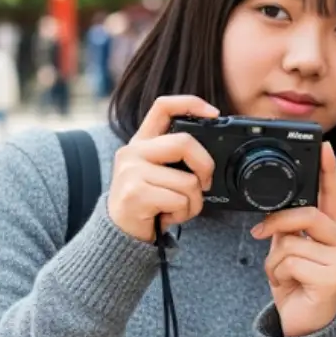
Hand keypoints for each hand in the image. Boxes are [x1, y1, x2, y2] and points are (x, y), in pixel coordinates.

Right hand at [108, 95, 217, 242]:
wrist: (121, 233)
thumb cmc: (148, 201)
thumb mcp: (159, 172)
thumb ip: (177, 157)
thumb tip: (212, 153)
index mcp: (142, 141)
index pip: (163, 106)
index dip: (191, 103)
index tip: (214, 113)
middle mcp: (133, 152)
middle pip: (184, 143)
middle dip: (205, 166)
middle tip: (204, 183)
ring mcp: (131, 172)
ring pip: (188, 180)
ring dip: (193, 201)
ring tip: (178, 207)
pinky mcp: (135, 194)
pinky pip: (179, 200)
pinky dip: (183, 213)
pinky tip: (168, 216)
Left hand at [251, 142, 335, 336]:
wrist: (301, 328)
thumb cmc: (296, 287)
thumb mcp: (288, 253)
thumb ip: (288, 230)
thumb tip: (276, 215)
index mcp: (333, 233)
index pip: (332, 195)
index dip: (327, 170)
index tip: (324, 146)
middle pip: (310, 214)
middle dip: (279, 222)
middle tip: (261, 232)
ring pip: (294, 240)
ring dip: (275, 260)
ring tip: (282, 275)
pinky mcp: (334, 278)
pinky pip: (291, 261)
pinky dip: (278, 274)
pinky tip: (288, 286)